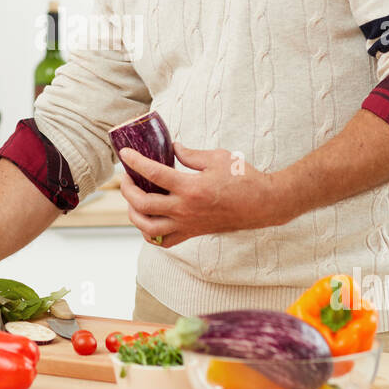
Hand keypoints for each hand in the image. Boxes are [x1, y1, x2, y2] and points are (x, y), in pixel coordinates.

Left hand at [117, 142, 285, 247]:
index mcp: (191, 187)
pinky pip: (164, 241)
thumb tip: (172, 148)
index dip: (135, 162)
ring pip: (148, 227)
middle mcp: (186, 209)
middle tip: (126, 178)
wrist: (263, 204)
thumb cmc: (243, 178)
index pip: (153, 174)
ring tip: (132, 200)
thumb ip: (190, 154)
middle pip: (143, 204)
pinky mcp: (193, 233)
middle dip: (127, 190)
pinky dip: (150, 233)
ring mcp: (188, 224)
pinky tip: (148, 219)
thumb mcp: (217, 158)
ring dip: (134, 214)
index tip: (125, 154)